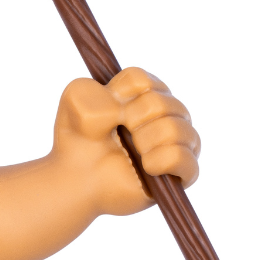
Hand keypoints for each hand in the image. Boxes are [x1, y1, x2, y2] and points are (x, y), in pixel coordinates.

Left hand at [52, 68, 200, 216]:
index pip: (142, 81)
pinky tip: (147, 166)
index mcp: (145, 91)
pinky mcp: (180, 172)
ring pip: (179, 130)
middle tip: (117, 134)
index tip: (107, 112)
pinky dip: (165, 161)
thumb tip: (123, 113)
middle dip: (133, 119)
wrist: (76, 178)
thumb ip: (92, 91)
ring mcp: (176, 142)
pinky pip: (186, 160)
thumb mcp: (74, 99)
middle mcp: (167, 113)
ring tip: (133, 150)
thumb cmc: (78, 139)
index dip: (119, 97)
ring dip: (148, 140)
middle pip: (162, 103)